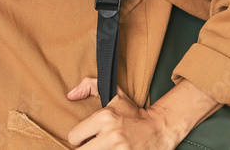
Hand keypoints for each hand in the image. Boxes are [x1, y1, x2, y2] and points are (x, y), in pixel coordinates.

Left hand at [65, 76, 180, 148]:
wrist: (159, 129)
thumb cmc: (134, 113)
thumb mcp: (114, 95)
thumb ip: (90, 85)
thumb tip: (70, 95)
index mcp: (105, 117)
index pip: (73, 137)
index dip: (78, 138)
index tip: (86, 137)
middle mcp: (111, 136)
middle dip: (85, 149)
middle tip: (93, 145)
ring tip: (102, 148)